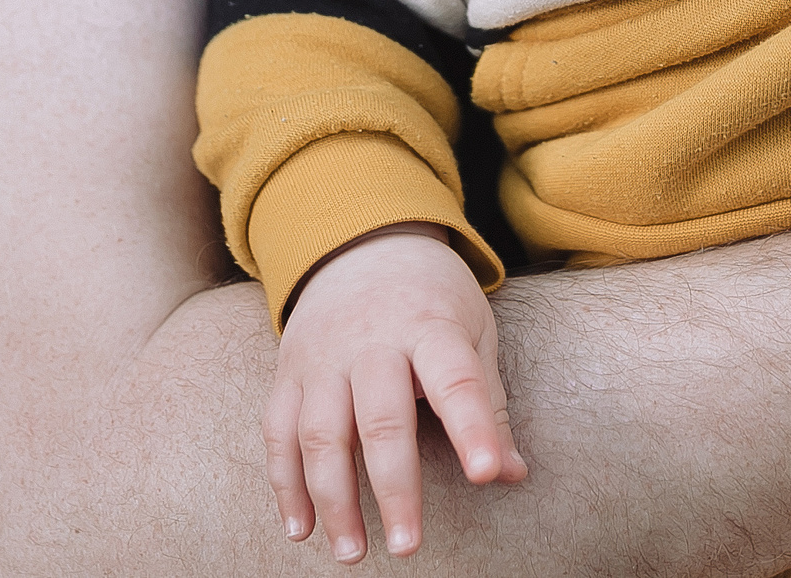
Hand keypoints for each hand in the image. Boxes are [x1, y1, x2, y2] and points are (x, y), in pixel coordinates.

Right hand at [265, 223, 525, 562]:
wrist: (364, 244)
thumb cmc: (432, 300)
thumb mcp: (473, 331)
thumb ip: (486, 403)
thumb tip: (512, 474)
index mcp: (431, 327)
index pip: (456, 381)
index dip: (473, 429)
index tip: (488, 474)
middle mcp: (372, 341)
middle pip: (380, 418)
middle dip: (393, 486)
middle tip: (409, 546)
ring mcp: (323, 357)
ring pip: (319, 433)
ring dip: (333, 499)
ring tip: (353, 553)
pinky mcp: (288, 371)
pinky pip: (277, 432)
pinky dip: (285, 484)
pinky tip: (300, 529)